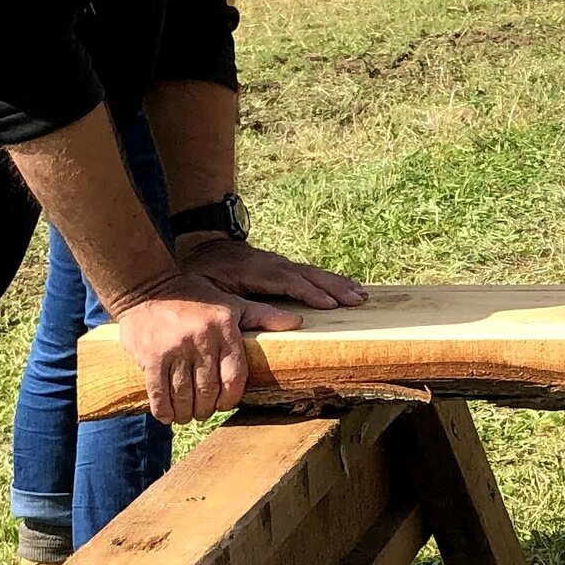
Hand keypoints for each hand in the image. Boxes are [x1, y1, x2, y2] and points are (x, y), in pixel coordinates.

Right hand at [110, 287, 276, 425]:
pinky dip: (164, 410)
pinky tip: (166, 414)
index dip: (230, 399)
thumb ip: (263, 315)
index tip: (224, 404)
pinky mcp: (151, 356)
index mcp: (224, 329)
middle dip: (206, 408)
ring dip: (185, 413)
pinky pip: (159, 393)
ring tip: (185, 415)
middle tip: (202, 412)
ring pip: (184, 396)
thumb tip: (297, 322)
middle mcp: (202, 339)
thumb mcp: (232, 303)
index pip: (234, 377)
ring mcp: (175, 348)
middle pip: (208, 391)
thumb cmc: (196, 299)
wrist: (147, 287)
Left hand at [174, 231, 367, 311]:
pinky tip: (346, 288)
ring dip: (337, 283)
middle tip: (357, 299)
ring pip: (312, 272)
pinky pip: (310, 273)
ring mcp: (279, 263)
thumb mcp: (211, 291)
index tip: (329, 305)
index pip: (286, 280)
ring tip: (361, 295)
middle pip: (307, 274)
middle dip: (333, 287)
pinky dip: (330, 280)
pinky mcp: (283, 267)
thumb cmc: (203, 273)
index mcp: (253, 268)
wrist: (204, 243)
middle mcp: (272, 263)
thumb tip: (277, 320)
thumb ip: (239, 306)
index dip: (308, 292)